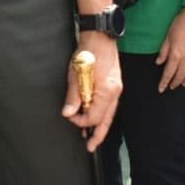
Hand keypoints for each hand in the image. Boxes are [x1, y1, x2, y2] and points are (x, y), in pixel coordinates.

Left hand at [62, 32, 121, 151]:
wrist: (100, 37)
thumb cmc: (88, 52)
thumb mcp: (76, 74)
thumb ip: (73, 96)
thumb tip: (68, 113)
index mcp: (107, 91)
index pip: (94, 117)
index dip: (81, 121)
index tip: (70, 116)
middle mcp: (115, 93)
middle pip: (107, 120)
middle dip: (98, 135)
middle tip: (91, 147)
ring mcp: (116, 89)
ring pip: (109, 114)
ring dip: (100, 126)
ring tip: (92, 137)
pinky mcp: (114, 86)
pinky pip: (109, 106)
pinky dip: (102, 115)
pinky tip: (96, 118)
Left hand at [156, 7, 184, 91]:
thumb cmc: (181, 23)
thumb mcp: (167, 36)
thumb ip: (163, 51)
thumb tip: (159, 62)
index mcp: (176, 54)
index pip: (169, 73)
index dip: (164, 82)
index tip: (161, 88)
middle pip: (180, 76)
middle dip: (174, 83)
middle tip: (171, 87)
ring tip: (181, 84)